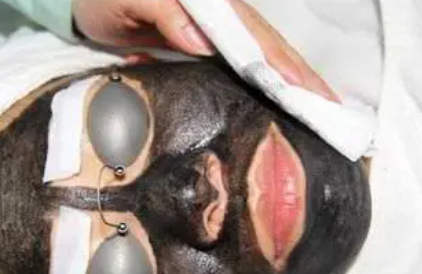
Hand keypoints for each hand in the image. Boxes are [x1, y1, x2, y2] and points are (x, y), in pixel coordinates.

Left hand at [73, 0, 338, 100]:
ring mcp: (214, 35)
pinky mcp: (203, 50)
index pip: (257, 39)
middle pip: (270, 50)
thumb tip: (205, 44)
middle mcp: (220, 19)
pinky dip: (264, 89)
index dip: (285, 68)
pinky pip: (240, 71)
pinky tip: (281, 106)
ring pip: (261, 62)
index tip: (312, 94)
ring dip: (291, 88)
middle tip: (333, 114)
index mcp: (211, 5)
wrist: (88, 3)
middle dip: (302, 82)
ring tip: (320, 115)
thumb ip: (166, 12)